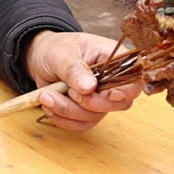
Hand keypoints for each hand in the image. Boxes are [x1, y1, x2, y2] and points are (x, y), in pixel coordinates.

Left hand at [24, 31, 139, 130]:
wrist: (39, 58)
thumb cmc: (56, 48)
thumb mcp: (62, 54)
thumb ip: (75, 70)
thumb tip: (89, 87)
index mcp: (113, 59)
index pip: (134, 78)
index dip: (126, 91)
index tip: (109, 95)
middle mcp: (111, 81)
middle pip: (119, 104)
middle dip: (90, 103)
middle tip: (69, 91)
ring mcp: (100, 98)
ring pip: (95, 116)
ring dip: (68, 110)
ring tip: (47, 96)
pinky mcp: (87, 111)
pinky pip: (81, 124)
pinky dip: (63, 119)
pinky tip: (49, 104)